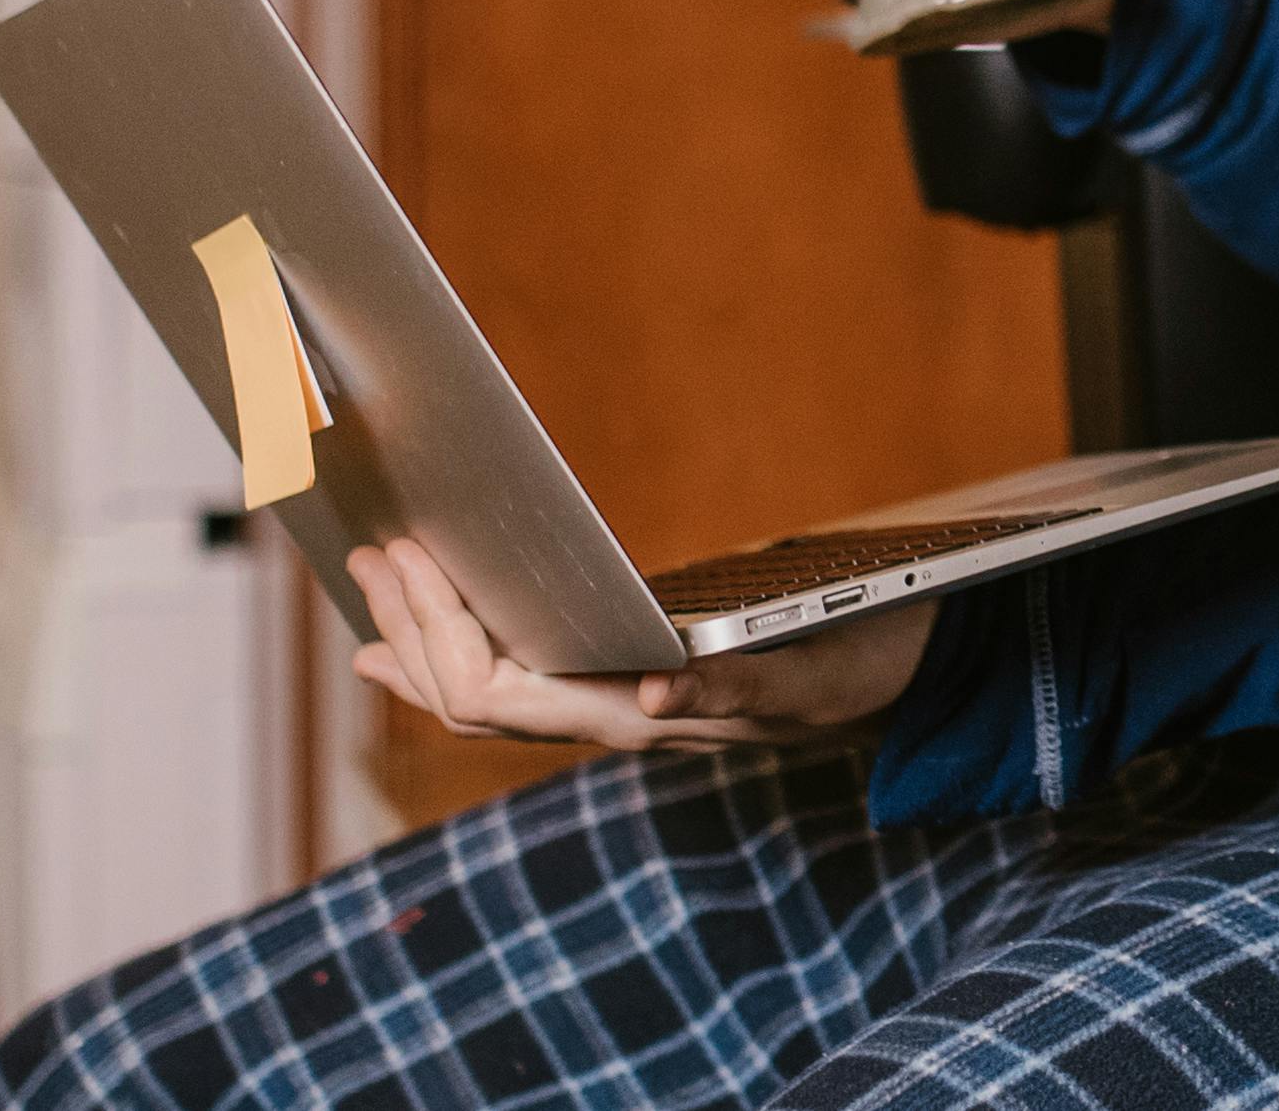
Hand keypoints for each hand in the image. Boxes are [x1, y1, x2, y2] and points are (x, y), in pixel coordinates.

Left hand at [346, 536, 936, 749]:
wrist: (908, 687)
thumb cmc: (861, 667)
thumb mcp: (810, 668)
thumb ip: (734, 689)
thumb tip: (653, 700)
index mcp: (638, 719)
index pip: (494, 695)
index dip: (436, 630)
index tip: (406, 555)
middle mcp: (611, 724)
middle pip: (470, 698)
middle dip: (410, 627)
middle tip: (369, 554)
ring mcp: (615, 713)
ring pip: (485, 697)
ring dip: (423, 641)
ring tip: (378, 592)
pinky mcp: (627, 690)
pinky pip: (520, 683)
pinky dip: (464, 652)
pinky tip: (440, 631)